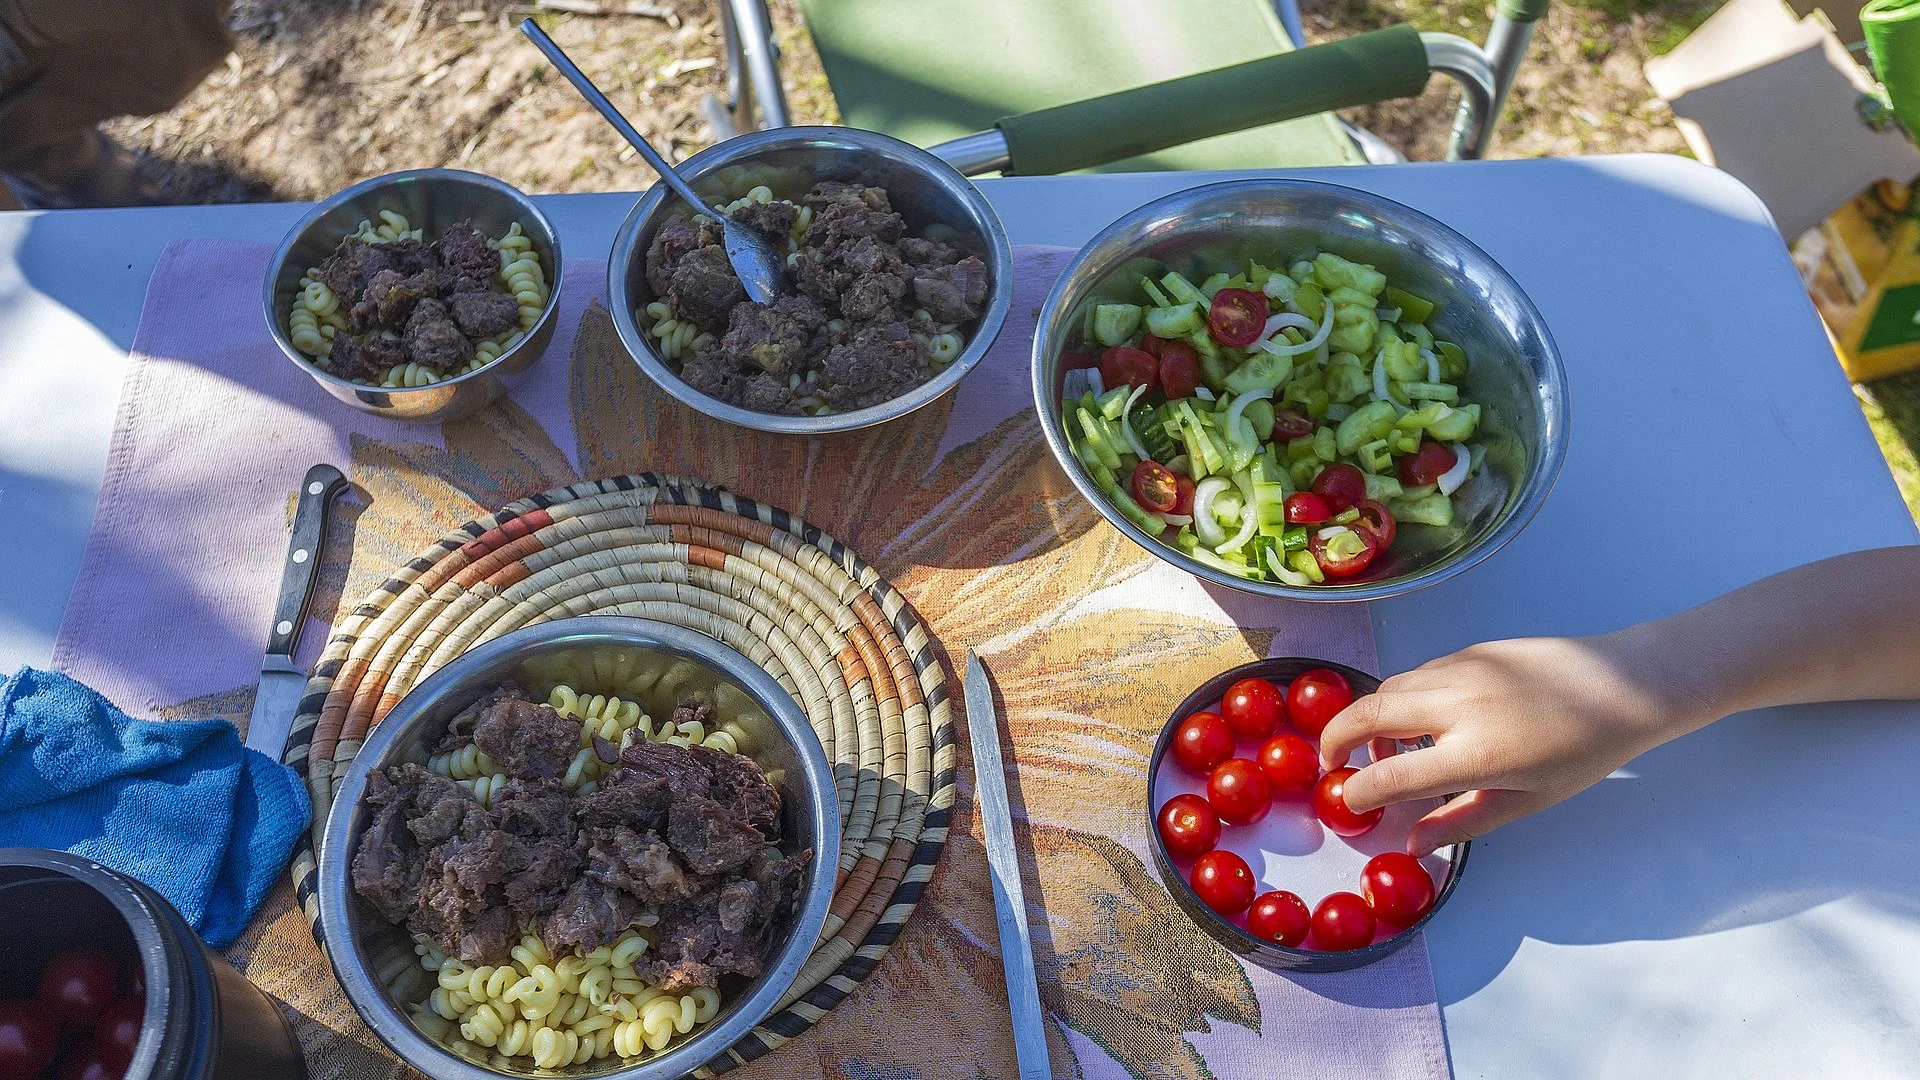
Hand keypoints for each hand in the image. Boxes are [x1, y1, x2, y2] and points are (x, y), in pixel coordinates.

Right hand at [1318, 630, 1713, 855]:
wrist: (1622, 684)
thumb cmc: (1582, 751)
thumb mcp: (1525, 799)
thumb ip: (1462, 820)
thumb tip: (1414, 843)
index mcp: (1475, 755)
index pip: (1389, 776)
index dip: (1358, 792)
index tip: (1349, 801)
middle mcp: (1458, 706)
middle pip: (1367, 714)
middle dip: (1335, 738)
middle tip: (1331, 762)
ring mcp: (1460, 671)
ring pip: (1387, 688)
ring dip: (1371, 718)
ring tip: (1387, 749)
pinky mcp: (1468, 651)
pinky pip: (1417, 674)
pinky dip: (1404, 698)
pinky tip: (1427, 722)